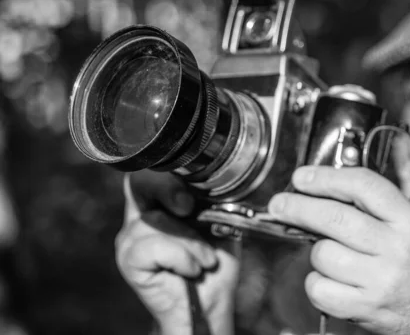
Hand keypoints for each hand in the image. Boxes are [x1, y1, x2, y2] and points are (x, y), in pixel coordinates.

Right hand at [115, 170, 239, 334]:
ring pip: (156, 220)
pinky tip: (191, 270)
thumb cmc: (213, 262)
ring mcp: (130, 238)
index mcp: (159, 201)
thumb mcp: (218, 222)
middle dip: (168, 190)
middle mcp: (139, 215)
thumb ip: (210, 198)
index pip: (151, 170)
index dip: (168, 169)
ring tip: (204, 260)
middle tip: (190, 209)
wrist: (209, 302)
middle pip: (139, 183)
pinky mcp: (129, 260)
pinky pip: (155, 246)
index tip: (194, 186)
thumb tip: (214, 177)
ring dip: (190, 242)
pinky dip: (182, 258)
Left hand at [267, 166, 409, 334]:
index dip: (327, 177)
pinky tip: (330, 280)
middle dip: (298, 206)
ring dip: (317, 252)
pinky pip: (321, 289)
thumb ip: (378, 211)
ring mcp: (382, 281)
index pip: (364, 186)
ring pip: (323, 254)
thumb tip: (327, 193)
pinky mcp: (368, 309)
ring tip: (332, 255)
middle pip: (335, 218)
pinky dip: (317, 283)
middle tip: (280, 204)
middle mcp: (397, 248)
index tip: (302, 177)